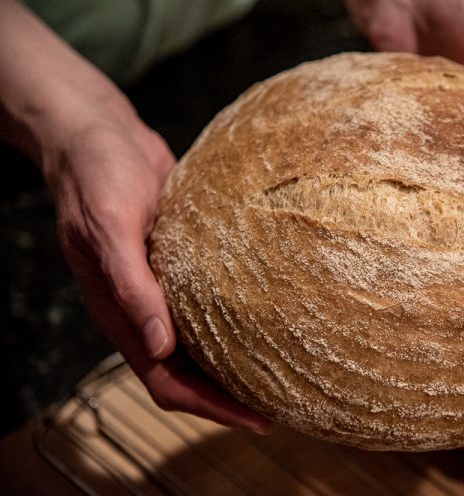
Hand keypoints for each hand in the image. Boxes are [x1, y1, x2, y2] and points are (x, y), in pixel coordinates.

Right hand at [47, 106, 269, 432]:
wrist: (100, 133)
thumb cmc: (95, 175)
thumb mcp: (110, 228)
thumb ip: (132, 287)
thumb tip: (159, 347)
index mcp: (118, 311)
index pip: (164, 379)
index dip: (207, 406)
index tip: (252, 418)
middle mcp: (141, 307)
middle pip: (187, 370)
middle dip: (228, 395)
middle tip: (278, 403)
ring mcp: (162, 285)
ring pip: (200, 340)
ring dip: (233, 361)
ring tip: (278, 371)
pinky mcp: (180, 260)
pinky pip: (208, 302)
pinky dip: (233, 317)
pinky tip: (266, 314)